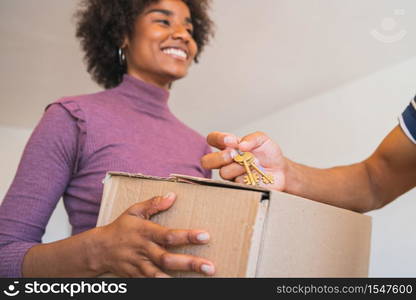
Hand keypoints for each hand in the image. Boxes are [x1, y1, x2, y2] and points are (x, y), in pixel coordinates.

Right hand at [92, 193, 214, 276]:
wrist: (98, 249)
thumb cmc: (121, 227)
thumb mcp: (134, 211)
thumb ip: (153, 203)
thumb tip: (173, 196)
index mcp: (145, 232)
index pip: (169, 235)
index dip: (187, 236)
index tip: (205, 236)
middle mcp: (143, 250)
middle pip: (168, 259)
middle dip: (189, 263)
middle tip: (210, 267)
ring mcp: (139, 266)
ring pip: (159, 275)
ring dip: (179, 280)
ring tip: (199, 282)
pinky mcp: (136, 277)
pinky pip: (150, 284)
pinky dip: (161, 286)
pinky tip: (178, 287)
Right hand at [201, 131, 287, 190]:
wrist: (280, 170)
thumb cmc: (268, 154)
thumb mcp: (263, 140)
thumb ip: (252, 138)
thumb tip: (241, 145)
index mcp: (229, 146)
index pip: (213, 139)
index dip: (217, 139)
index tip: (229, 140)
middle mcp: (226, 160)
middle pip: (207, 161)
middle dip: (219, 157)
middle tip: (233, 155)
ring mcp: (231, 174)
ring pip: (223, 173)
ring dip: (238, 167)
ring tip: (252, 165)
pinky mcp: (238, 186)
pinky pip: (236, 184)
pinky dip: (248, 177)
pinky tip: (256, 175)